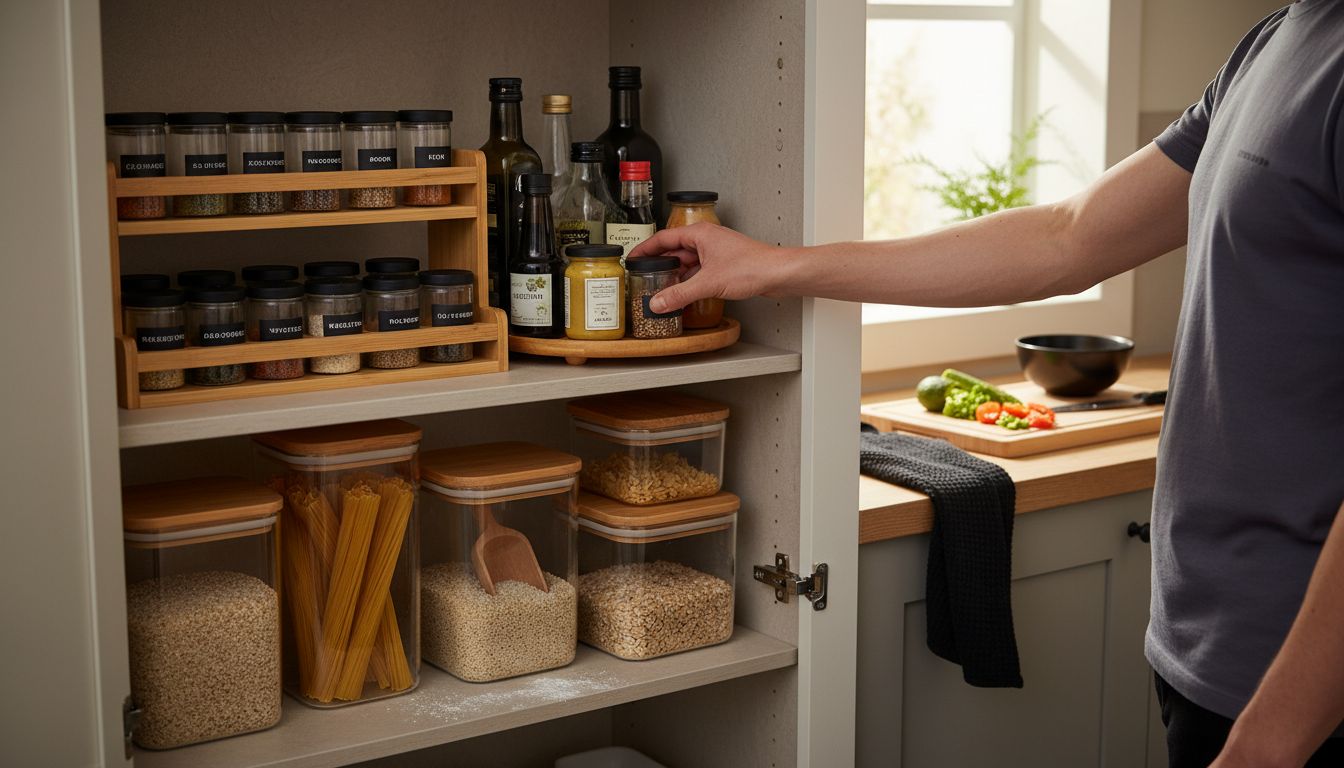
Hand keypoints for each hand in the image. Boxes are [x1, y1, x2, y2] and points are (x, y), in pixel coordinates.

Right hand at [627, 222, 793, 313]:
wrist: (777, 273)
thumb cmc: (752, 266)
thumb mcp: (708, 283)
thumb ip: (680, 294)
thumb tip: (658, 302)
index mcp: (700, 234)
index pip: (663, 237)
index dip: (646, 248)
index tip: (632, 257)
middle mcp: (707, 240)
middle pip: (674, 250)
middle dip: (659, 264)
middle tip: (643, 276)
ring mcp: (716, 252)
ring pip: (687, 261)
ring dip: (675, 274)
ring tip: (660, 287)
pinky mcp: (724, 264)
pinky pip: (699, 270)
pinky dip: (689, 280)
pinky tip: (683, 292)